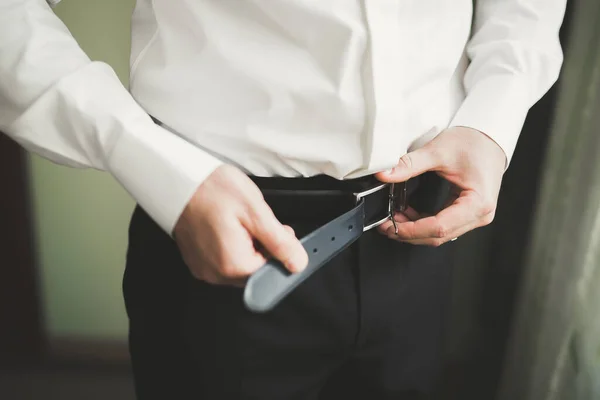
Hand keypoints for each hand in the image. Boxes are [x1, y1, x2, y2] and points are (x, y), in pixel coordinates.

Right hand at [173, 164, 307, 285]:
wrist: (177, 178)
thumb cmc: (212, 190)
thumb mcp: (256, 211)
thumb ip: (280, 242)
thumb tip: (298, 263)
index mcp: (233, 265)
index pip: (272, 271)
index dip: (280, 251)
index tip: (277, 231)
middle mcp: (216, 273)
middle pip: (255, 271)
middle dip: (262, 248)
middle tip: (256, 221)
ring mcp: (204, 268)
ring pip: (240, 266)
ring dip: (247, 247)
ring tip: (238, 221)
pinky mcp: (197, 260)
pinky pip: (223, 260)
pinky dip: (230, 246)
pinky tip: (226, 226)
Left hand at [375, 126, 505, 245]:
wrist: (488, 137)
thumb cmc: (473, 143)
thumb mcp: (438, 151)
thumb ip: (409, 164)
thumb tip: (386, 174)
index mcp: (477, 203)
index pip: (439, 227)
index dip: (411, 230)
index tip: (390, 226)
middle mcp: (480, 214)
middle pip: (439, 235)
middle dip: (410, 233)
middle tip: (385, 226)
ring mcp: (475, 216)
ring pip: (440, 234)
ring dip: (415, 230)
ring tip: (393, 219)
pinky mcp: (468, 213)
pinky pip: (443, 226)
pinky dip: (424, 224)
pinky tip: (408, 216)